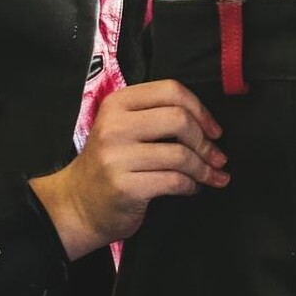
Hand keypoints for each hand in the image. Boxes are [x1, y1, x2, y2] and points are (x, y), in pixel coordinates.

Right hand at [30, 79, 228, 259]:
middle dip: (206, 141)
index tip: (214, 130)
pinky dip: (191, 186)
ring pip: (180, 155)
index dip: (201, 110)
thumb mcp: (124, 129)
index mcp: (117, 104)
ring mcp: (116, 157)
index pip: (170, 91)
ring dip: (204, 168)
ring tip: (212, 176)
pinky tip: (193, 188)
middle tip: (217, 157)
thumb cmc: (111, 165)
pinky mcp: (124, 187)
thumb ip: (156, 116)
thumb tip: (208, 125)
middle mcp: (114, 126)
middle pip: (179, 119)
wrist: (78, 205)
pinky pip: (173, 181)